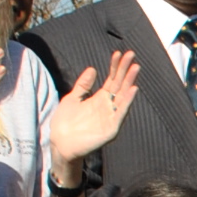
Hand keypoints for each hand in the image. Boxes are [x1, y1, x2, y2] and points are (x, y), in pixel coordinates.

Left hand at [48, 47, 140, 172]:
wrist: (61, 143)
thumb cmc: (65, 123)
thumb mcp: (72, 98)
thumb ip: (83, 85)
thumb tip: (93, 69)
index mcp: (99, 99)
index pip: (111, 79)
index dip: (115, 67)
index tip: (118, 53)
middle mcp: (108, 106)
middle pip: (119, 85)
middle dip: (125, 70)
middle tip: (131, 54)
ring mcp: (111, 116)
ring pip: (123, 96)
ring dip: (130, 82)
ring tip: (135, 67)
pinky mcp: (111, 128)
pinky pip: (121, 113)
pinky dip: (127, 102)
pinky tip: (133, 90)